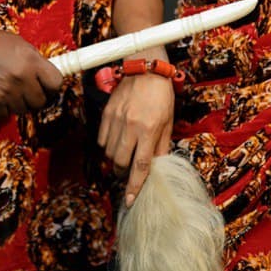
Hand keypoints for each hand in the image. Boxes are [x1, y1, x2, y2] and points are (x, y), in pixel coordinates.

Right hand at [0, 27, 63, 115]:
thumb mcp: (18, 44)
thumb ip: (33, 61)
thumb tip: (44, 76)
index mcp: (31, 60)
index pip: (56, 83)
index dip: (52, 87)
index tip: (47, 88)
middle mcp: (21, 77)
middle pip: (40, 101)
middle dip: (35, 98)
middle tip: (26, 92)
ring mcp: (6, 91)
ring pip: (23, 110)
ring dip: (18, 104)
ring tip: (9, 93)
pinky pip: (4, 115)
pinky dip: (2, 110)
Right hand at [98, 73, 174, 206]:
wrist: (146, 70)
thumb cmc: (161, 96)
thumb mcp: (168, 122)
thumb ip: (161, 146)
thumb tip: (156, 166)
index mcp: (149, 130)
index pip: (140, 166)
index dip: (134, 186)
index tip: (130, 200)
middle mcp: (131, 126)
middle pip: (119, 162)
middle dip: (122, 173)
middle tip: (126, 172)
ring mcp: (116, 119)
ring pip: (109, 152)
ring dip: (115, 159)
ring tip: (123, 155)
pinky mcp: (106, 113)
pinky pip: (102, 139)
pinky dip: (107, 145)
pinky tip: (116, 141)